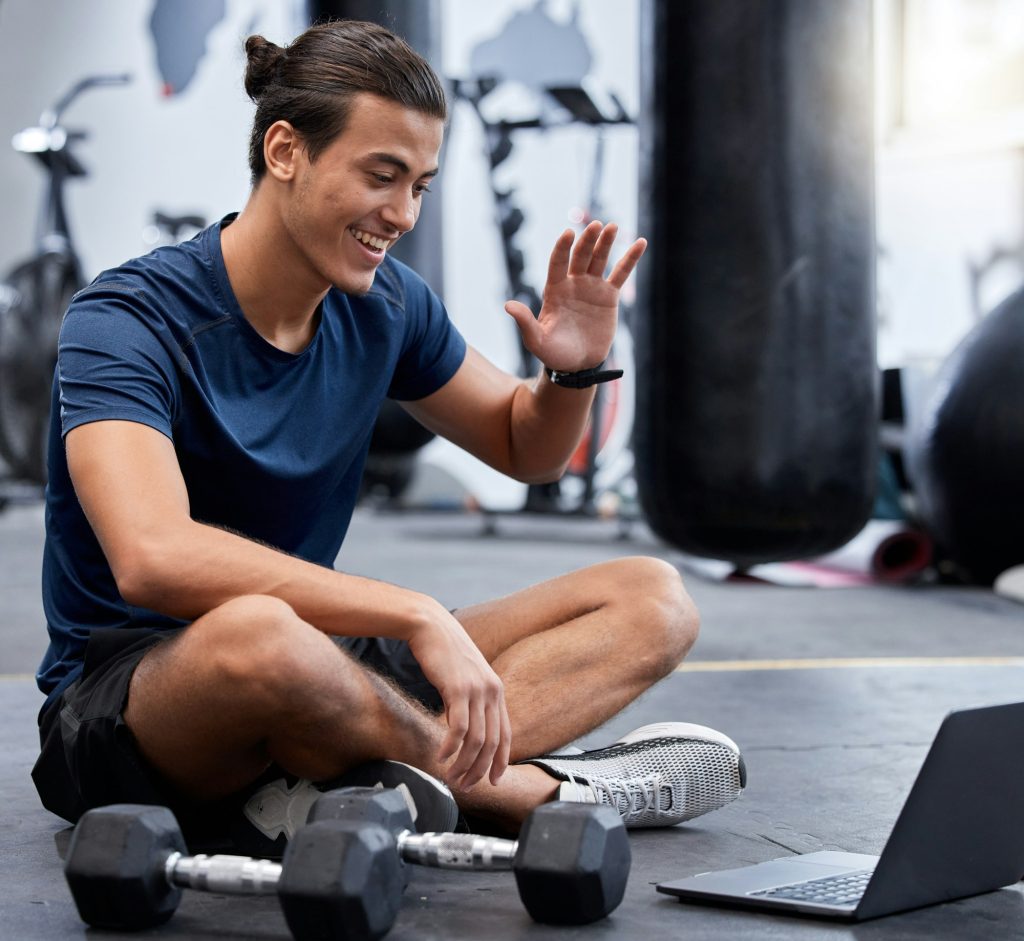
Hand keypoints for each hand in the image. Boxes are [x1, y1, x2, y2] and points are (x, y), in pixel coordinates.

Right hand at [405, 601, 511, 788]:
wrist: (429, 625)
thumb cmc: (443, 652)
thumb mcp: (464, 678)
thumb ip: (469, 702)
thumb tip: (462, 732)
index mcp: (496, 690)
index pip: (505, 735)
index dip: (500, 762)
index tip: (492, 782)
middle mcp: (492, 691)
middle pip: (492, 743)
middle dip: (479, 770)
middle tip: (465, 787)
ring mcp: (477, 690)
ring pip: (477, 740)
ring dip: (464, 764)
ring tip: (450, 778)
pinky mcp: (458, 688)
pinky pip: (458, 728)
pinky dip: (450, 748)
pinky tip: (441, 758)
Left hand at [504, 221, 646, 372]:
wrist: (577, 365)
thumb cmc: (553, 353)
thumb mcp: (536, 340)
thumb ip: (525, 322)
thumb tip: (507, 305)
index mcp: (554, 290)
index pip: (557, 263)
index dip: (562, 248)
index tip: (568, 233)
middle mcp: (573, 283)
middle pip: (580, 256)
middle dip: (587, 240)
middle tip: (596, 225)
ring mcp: (592, 287)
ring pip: (600, 259)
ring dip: (606, 242)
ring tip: (613, 226)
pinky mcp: (609, 296)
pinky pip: (621, 274)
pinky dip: (631, 258)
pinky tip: (641, 243)